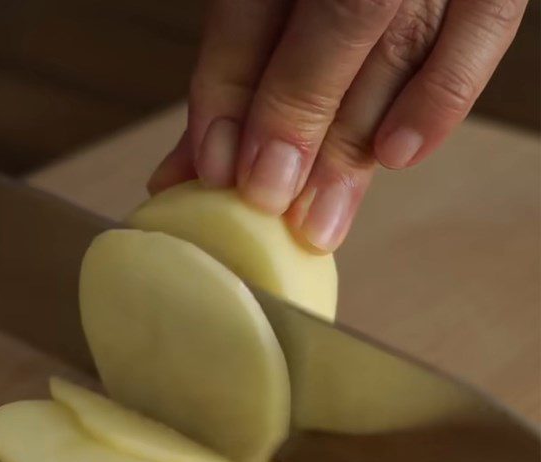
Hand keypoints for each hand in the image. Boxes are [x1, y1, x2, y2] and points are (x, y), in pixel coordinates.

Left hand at [149, 0, 526, 251]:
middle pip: (337, 24)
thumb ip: (241, 73)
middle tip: (268, 200)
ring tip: (317, 219)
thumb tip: (195, 168)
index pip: (255, 3)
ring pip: (402, 46)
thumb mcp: (273, 11)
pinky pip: (486, 30)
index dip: (230, 88)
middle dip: (296, 122)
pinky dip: (441, 97)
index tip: (213, 168)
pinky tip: (397, 157)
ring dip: (353, 145)